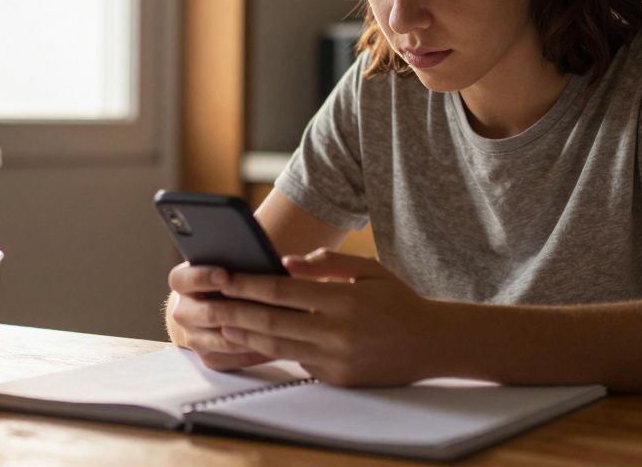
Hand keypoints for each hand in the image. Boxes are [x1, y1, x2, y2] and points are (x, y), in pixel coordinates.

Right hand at [166, 262, 271, 370]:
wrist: (218, 305)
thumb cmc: (231, 277)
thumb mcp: (229, 262)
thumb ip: (238, 258)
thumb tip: (269, 259)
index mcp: (182, 282)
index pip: (181, 279)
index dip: (202, 277)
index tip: (225, 275)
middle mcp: (183, 312)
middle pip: (205, 314)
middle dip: (235, 310)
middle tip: (262, 305)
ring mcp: (194, 338)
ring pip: (223, 339)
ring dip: (252, 333)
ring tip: (280, 325)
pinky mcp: (210, 358)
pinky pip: (234, 358)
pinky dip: (257, 350)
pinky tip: (279, 341)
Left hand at [215, 248, 441, 386]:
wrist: (432, 343)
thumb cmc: (397, 300)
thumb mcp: (368, 269)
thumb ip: (327, 262)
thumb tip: (285, 262)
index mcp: (343, 300)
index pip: (282, 291)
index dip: (248, 285)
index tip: (224, 278)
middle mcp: (337, 332)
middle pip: (272, 322)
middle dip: (235, 311)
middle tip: (209, 303)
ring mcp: (336, 360)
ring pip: (278, 347)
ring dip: (246, 335)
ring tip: (221, 324)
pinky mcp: (337, 379)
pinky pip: (299, 362)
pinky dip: (277, 349)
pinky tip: (256, 339)